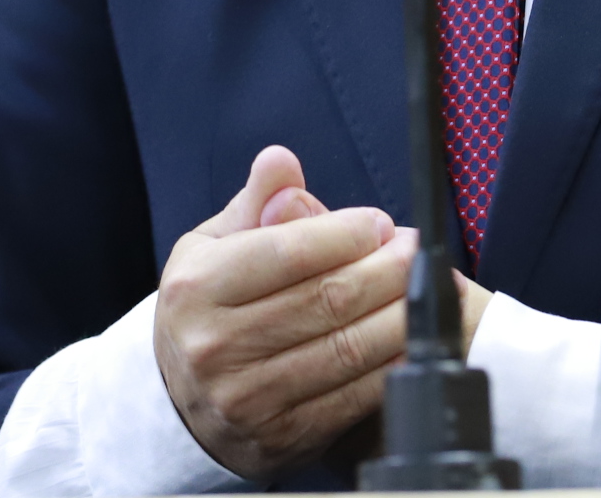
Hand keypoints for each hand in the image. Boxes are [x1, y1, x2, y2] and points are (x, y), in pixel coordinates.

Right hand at [154, 146, 416, 478]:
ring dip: (400, 315)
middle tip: (414, 251)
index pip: (288, 251)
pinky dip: (393, 366)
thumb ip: (254, 202)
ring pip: (348, 349)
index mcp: (195, 287)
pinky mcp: (280, 439)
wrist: (177, 402)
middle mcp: (214, 346)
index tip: (379, 223)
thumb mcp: (213, 247)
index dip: (346, 233)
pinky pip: (353, 399)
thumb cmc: (207, 310)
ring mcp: (246, 399)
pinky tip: (413, 341)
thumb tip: (281, 160)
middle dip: (386, 269)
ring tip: (424, 289)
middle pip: (327, 300)